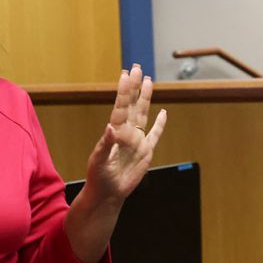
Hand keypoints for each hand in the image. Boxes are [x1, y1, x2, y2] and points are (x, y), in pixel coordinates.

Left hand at [84, 63, 167, 204]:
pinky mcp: (145, 152)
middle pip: (133, 105)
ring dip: (146, 98)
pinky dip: (160, 125)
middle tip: (136, 68)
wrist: (108, 194)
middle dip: (134, 87)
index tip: (125, 74)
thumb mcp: (99, 162)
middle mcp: (126, 133)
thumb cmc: (98, 178)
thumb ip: (105, 145)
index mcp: (115, 133)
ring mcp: (137, 141)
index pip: (121, 107)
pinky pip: (155, 135)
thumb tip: (110, 127)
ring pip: (143, 114)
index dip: (124, 91)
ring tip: (148, 81)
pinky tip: (163, 112)